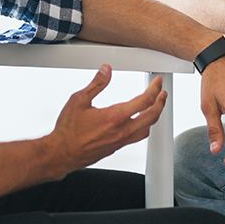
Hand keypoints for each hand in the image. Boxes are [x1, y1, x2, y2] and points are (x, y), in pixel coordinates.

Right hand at [47, 65, 166, 175]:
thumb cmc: (68, 130)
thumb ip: (96, 84)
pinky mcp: (116, 148)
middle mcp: (122, 131)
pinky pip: (137, 137)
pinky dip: (144, 127)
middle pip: (152, 116)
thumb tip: (106, 70)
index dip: (154, 89)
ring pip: (147, 129)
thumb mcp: (79, 100)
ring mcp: (120, 141)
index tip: (157, 82)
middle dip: (160, 102)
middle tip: (162, 92)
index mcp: (115, 116)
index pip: (144, 101)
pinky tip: (139, 122)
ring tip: (155, 106)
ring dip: (154, 116)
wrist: (61, 153)